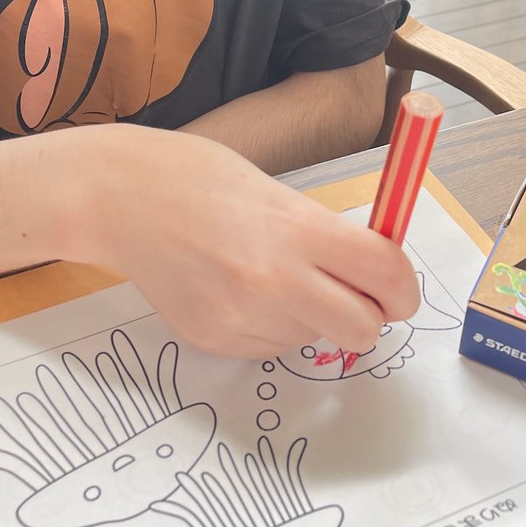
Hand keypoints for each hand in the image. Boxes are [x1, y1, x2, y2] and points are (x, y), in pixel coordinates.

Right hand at [67, 125, 421, 358]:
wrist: (120, 197)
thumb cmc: (203, 179)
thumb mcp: (279, 192)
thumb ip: (327, 236)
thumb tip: (377, 275)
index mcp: (296, 229)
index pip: (384, 273)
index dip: (405, 289)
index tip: (402, 293)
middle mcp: (272, 278)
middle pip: (362, 327)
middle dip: (369, 316)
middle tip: (355, 296)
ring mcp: (239, 315)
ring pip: (313, 339)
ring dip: (312, 318)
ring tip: (269, 275)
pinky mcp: (211, 339)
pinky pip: (269, 347)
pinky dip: (270, 326)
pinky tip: (237, 290)